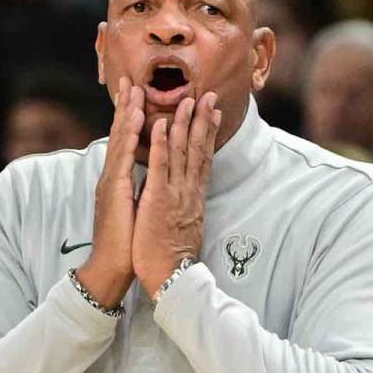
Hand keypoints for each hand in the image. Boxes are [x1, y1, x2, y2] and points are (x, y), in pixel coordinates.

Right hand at [76, 77, 143, 308]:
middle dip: (125, 106)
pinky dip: (130, 135)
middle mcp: (112, 176)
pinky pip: (125, 157)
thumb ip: (136, 189)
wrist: (112, 267)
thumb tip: (145, 176)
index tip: (135, 94)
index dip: (129, 117)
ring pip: (120, 140)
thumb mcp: (133, 209)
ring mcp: (112, 182)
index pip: (124, 142)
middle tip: (130, 79)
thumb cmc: (125, 243)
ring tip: (134, 89)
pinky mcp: (116, 190)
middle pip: (119, 134)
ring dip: (127, 112)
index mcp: (117, 180)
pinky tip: (136, 118)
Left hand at [133, 93, 220, 297]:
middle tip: (208, 95)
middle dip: (202, 120)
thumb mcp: (187, 226)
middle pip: (198, 149)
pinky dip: (160, 143)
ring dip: (183, 123)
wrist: (170, 277)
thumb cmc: (173, 256)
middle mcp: (188, 191)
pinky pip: (159, 166)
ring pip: (181, 152)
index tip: (214, 112)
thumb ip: (188, 206)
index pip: (204, 159)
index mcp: (194, 197)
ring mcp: (174, 194)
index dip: (209, 134)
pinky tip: (160, 124)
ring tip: (187, 100)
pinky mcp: (158, 199)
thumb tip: (190, 195)